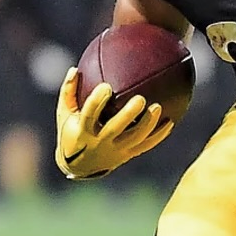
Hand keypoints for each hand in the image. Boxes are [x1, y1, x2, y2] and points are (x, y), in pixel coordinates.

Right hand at [54, 67, 172, 178]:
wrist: (80, 165)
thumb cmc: (71, 131)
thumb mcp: (64, 113)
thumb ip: (68, 91)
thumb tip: (74, 69)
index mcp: (83, 131)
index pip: (89, 115)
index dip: (97, 102)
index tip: (106, 86)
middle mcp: (100, 143)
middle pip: (116, 129)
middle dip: (128, 115)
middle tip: (140, 99)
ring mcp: (115, 151)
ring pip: (135, 139)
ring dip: (147, 124)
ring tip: (158, 107)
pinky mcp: (127, 155)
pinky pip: (145, 146)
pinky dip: (158, 136)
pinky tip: (170, 122)